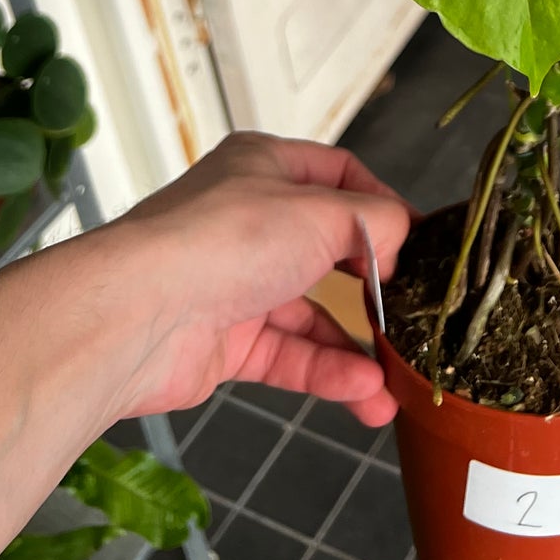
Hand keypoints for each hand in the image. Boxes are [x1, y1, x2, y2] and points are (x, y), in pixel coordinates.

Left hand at [97, 132, 410, 426]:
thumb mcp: (321, 213)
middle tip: (415, 310)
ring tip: (400, 377)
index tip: (422, 242)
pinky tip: (365, 392)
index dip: (383, 206)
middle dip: (374, 285)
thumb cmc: (225, 240)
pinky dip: (327, 372)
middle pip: (328, 250)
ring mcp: (236, 284)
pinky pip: (288, 355)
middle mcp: (251, 221)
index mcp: (265, 167)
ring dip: (357, 346)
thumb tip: (402, 239)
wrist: (137, 316)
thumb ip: (375, 223)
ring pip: (311, 313)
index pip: (340, 175)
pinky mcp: (225, 342)